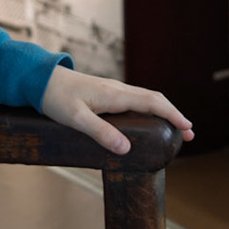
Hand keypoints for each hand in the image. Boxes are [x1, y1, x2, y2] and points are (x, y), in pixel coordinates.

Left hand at [39, 65, 193, 154]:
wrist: (40, 79)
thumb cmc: (56, 98)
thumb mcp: (76, 119)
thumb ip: (100, 133)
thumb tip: (126, 149)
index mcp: (115, 95)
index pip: (152, 103)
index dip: (172, 115)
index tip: (188, 127)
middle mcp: (118, 89)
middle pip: (154, 99)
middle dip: (174, 114)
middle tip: (188, 133)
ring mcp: (113, 90)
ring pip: (146, 98)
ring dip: (163, 111)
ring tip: (173, 128)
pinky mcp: (106, 93)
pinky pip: (135, 100)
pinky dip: (150, 109)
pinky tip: (147, 120)